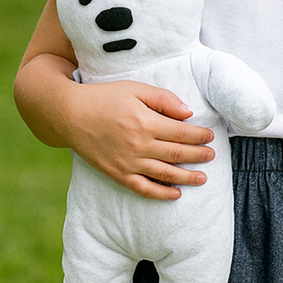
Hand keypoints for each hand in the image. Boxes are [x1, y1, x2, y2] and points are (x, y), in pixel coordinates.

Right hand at [64, 79, 215, 200]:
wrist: (70, 115)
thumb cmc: (105, 97)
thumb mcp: (136, 89)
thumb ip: (164, 99)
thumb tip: (188, 113)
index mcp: (145, 121)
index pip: (181, 132)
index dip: (199, 135)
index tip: (210, 136)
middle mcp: (139, 145)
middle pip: (177, 154)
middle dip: (198, 155)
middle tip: (211, 156)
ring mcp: (128, 162)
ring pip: (165, 174)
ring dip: (186, 177)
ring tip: (202, 178)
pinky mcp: (117, 174)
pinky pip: (144, 188)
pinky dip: (161, 193)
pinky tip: (175, 194)